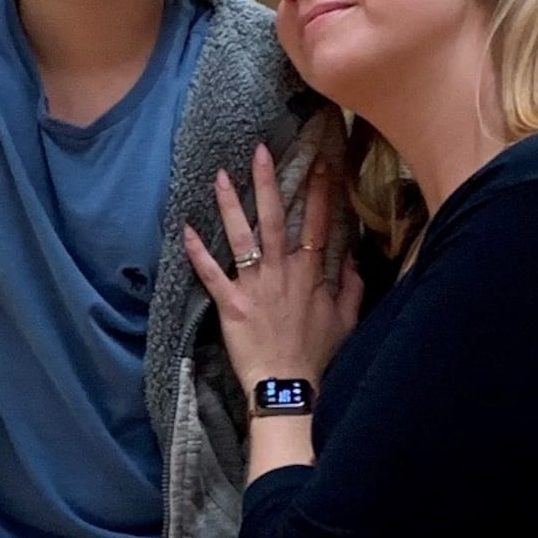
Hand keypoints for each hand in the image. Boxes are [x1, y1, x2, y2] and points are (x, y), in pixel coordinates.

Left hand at [184, 151, 362, 399]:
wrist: (289, 386)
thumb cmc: (317, 354)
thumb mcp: (347, 318)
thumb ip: (352, 284)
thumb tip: (352, 255)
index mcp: (310, 273)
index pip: (316, 223)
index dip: (319, 191)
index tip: (320, 162)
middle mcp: (282, 273)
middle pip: (275, 219)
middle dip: (268, 182)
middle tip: (260, 151)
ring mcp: (255, 287)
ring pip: (242, 238)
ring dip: (230, 206)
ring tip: (220, 176)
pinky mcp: (230, 305)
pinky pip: (211, 274)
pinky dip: (197, 253)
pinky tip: (185, 229)